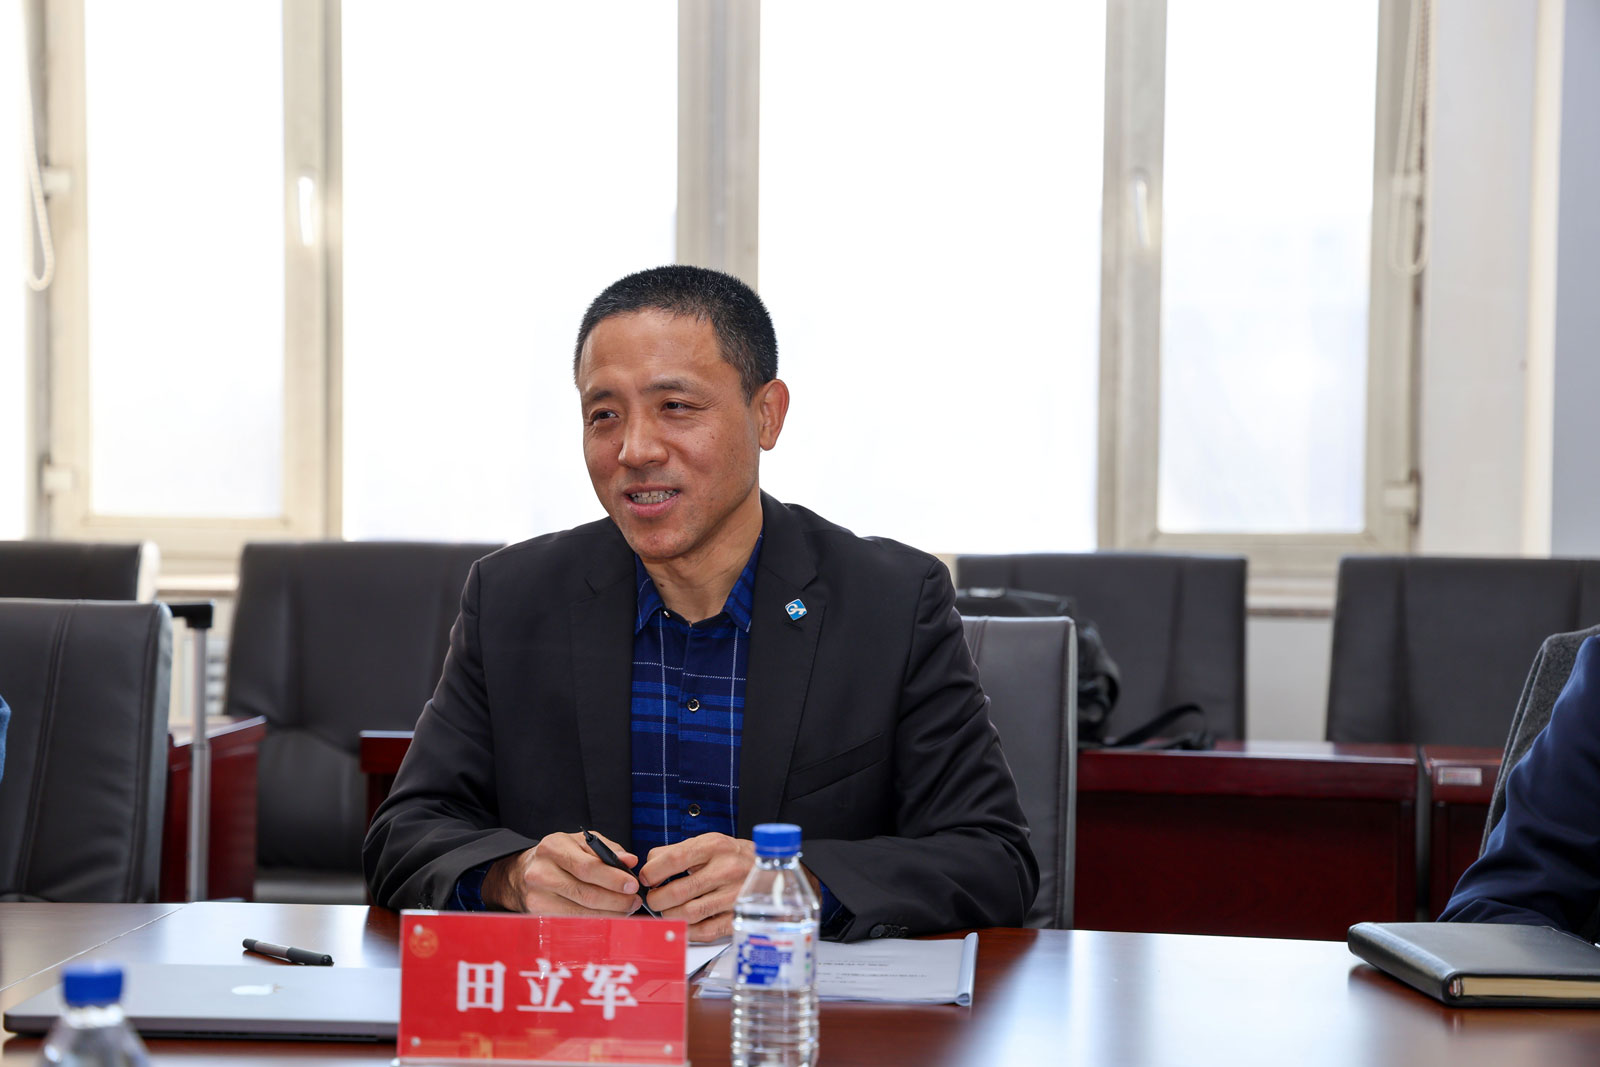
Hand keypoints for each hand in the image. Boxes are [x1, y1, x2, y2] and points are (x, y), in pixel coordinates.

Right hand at [483, 831, 642, 916]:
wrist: (521, 873)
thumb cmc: (559, 856)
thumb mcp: (579, 843)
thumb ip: (607, 849)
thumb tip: (629, 861)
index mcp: (552, 848)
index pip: (587, 867)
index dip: (613, 878)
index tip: (633, 884)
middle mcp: (540, 873)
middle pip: (585, 894)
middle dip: (616, 900)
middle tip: (634, 901)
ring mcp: (536, 897)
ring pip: (580, 913)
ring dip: (609, 914)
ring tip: (626, 909)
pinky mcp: (538, 916)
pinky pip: (572, 923)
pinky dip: (595, 922)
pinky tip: (608, 917)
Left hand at [638, 833, 755, 940]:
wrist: (772, 871)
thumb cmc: (733, 857)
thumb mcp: (709, 843)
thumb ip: (677, 851)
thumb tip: (649, 865)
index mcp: (715, 847)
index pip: (673, 859)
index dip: (652, 872)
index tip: (646, 879)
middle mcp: (727, 870)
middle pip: (677, 892)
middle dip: (657, 899)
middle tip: (655, 899)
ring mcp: (734, 896)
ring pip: (688, 914)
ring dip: (670, 915)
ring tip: (669, 910)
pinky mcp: (738, 917)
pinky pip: (705, 931)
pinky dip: (688, 930)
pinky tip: (686, 922)